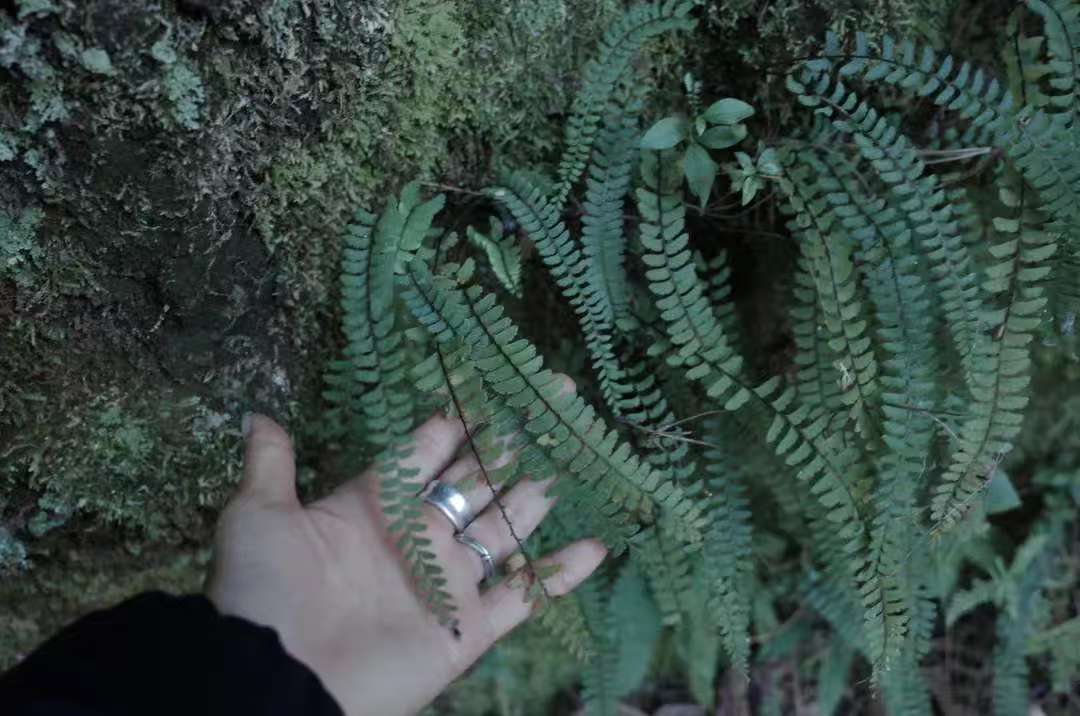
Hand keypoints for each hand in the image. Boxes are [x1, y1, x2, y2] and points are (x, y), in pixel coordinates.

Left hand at [206, 411, 605, 715]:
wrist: (278, 680)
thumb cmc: (264, 595)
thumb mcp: (257, 519)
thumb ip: (270, 467)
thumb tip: (257, 416)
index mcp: (373, 506)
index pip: (426, 451)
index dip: (457, 419)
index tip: (490, 383)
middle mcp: (417, 538)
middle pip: (475, 481)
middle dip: (511, 442)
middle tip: (555, 400)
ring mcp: (446, 582)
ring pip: (504, 528)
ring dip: (537, 495)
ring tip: (575, 455)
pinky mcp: (467, 627)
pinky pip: (524, 596)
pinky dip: (560, 575)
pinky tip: (597, 546)